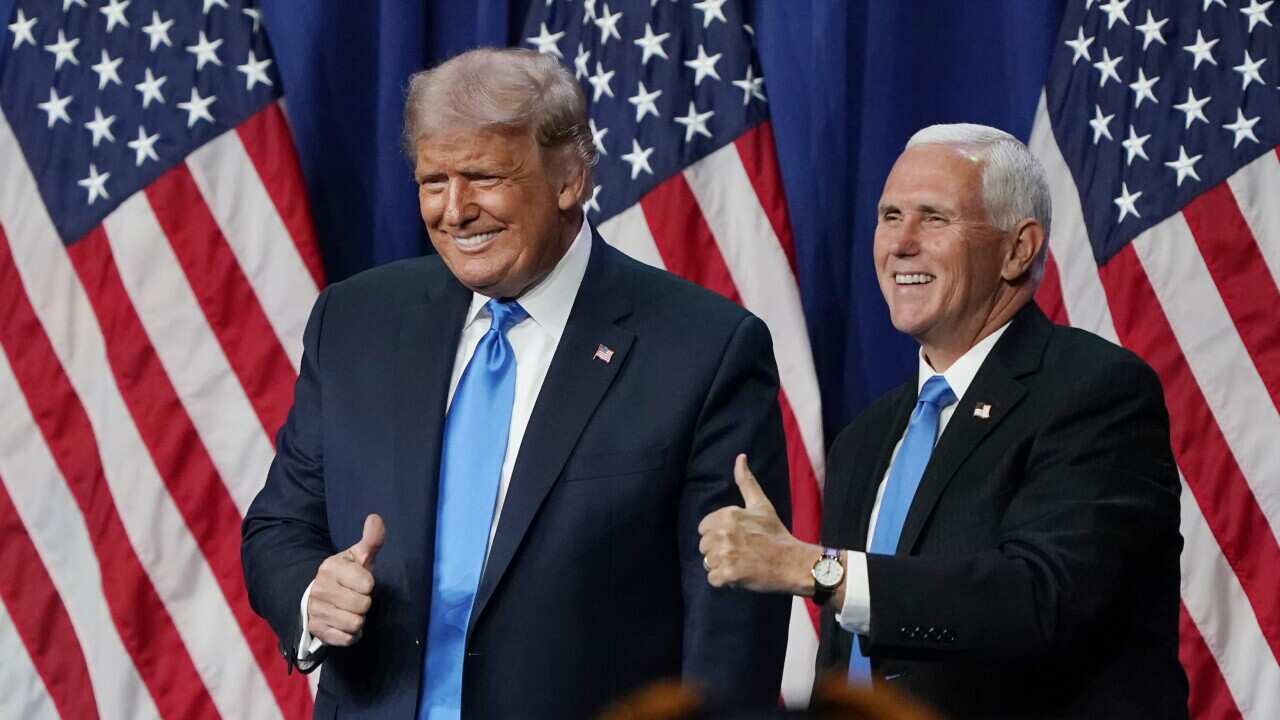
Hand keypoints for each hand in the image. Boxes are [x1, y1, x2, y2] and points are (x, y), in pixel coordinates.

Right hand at [307, 514, 384, 645]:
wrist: (316, 597)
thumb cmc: (346, 575)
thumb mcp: (358, 556)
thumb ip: (371, 539)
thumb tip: (375, 517)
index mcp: (330, 567)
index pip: (366, 584)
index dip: (369, 585)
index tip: (361, 582)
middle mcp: (320, 589)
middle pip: (362, 605)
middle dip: (364, 603)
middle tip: (356, 598)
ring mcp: (316, 611)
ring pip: (355, 623)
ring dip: (359, 620)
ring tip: (351, 610)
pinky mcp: (317, 631)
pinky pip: (346, 639)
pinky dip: (351, 634)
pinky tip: (346, 624)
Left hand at [698, 455, 818, 594]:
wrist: (792, 562)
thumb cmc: (776, 533)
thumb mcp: (761, 504)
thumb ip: (746, 481)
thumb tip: (740, 457)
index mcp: (727, 515)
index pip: (704, 528)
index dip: (718, 535)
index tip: (737, 538)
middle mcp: (723, 533)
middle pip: (704, 546)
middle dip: (719, 551)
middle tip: (741, 552)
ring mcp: (725, 554)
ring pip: (708, 563)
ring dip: (721, 566)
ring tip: (741, 563)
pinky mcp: (728, 574)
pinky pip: (713, 579)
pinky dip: (725, 581)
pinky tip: (740, 574)